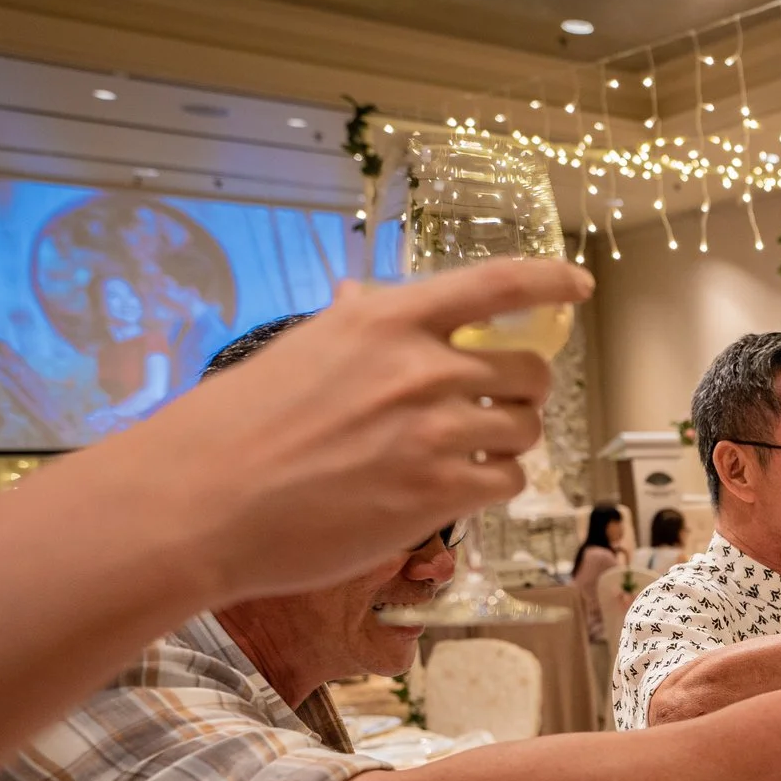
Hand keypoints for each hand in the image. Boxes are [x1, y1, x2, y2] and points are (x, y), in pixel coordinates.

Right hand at [158, 259, 590, 602]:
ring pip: (525, 430)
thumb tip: (360, 299)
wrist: (202, 501)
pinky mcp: (439, 493)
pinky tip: (459, 488)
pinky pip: (506, 480)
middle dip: (522, 391)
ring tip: (467, 453)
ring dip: (508, 442)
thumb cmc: (236, 427)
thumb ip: (353, 327)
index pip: (497, 283)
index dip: (550, 280)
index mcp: (388, 320)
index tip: (578, 284)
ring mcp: (436, 431)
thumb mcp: (299, 350)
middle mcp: (423, 368)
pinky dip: (493, 483)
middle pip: (529, 371)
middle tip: (495, 408)